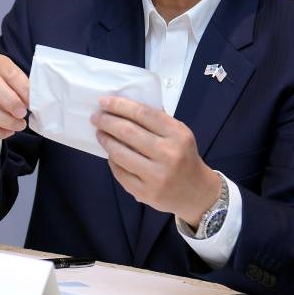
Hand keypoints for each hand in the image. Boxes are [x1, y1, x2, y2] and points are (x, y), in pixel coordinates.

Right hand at [0, 52, 29, 137]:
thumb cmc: (5, 92)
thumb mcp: (15, 84)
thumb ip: (24, 89)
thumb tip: (36, 101)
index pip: (8, 71)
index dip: (22, 87)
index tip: (32, 101)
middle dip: (9, 101)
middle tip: (22, 113)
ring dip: (4, 120)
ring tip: (19, 125)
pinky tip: (6, 132)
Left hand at [91, 96, 219, 225]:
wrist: (197, 193)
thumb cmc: (183, 156)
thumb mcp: (179, 134)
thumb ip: (156, 121)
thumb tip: (122, 107)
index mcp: (178, 134)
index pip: (143, 114)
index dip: (120, 106)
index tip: (104, 102)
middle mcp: (168, 154)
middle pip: (128, 132)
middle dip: (107, 121)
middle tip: (95, 117)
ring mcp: (157, 176)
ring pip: (120, 154)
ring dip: (106, 140)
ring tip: (100, 133)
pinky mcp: (146, 193)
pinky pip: (120, 173)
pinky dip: (112, 161)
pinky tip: (110, 154)